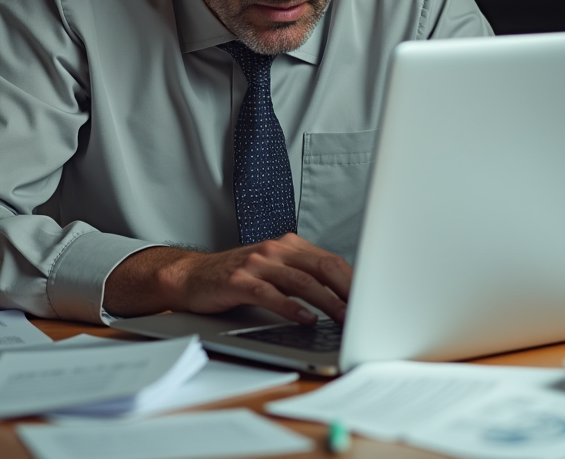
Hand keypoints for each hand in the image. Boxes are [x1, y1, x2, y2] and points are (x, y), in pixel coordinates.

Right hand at [104, 234, 351, 324]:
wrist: (191, 276)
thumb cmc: (237, 277)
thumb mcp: (273, 270)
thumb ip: (302, 277)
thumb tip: (342, 297)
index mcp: (289, 246)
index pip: (330, 260)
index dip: (353, 279)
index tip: (372, 297)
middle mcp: (275, 250)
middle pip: (321, 266)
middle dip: (347, 289)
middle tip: (365, 308)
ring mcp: (256, 264)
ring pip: (300, 281)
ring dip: (326, 301)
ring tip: (343, 317)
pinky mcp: (238, 281)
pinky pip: (270, 294)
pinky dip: (290, 307)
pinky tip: (305, 319)